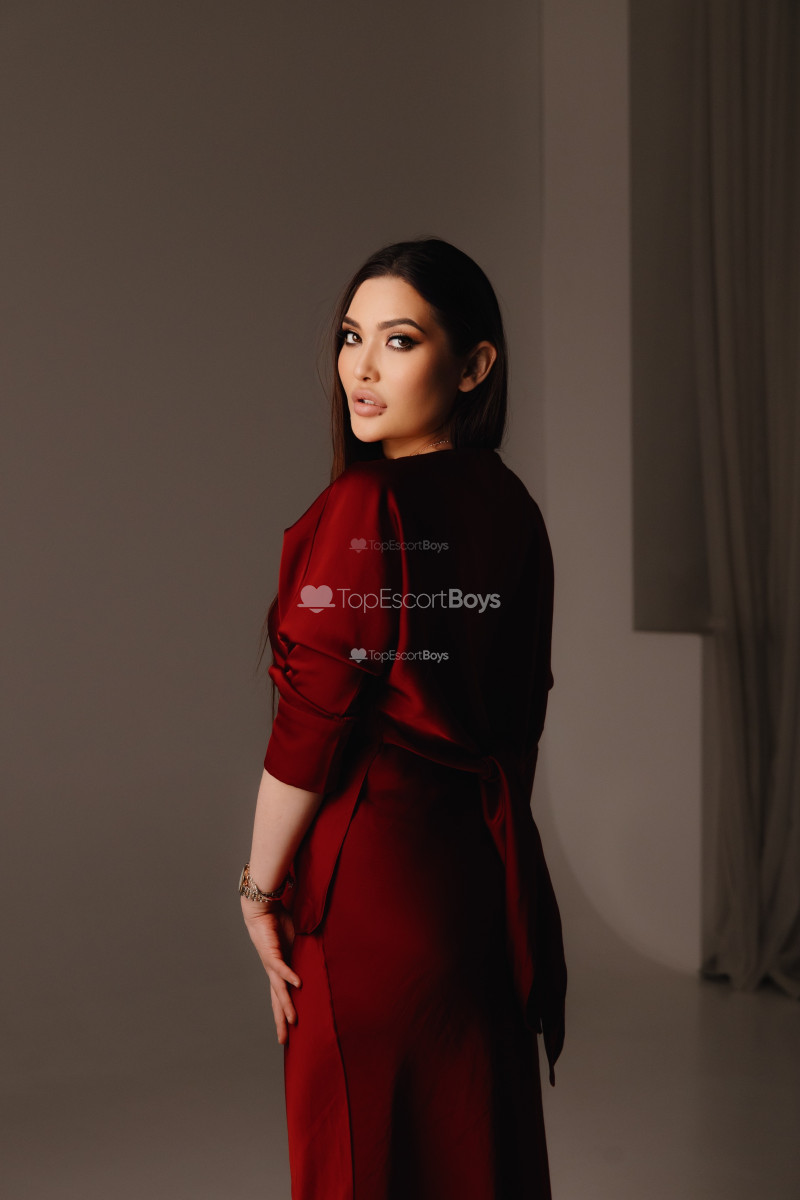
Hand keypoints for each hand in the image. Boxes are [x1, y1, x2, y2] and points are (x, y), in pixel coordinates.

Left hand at [241, 901, 301, 1043]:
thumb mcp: (297, 944)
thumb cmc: (279, 924)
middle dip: (280, 1020)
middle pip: (277, 1001)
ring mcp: (271, 964)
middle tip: (283, 1040)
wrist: (263, 909)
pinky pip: (281, 967)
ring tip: (292, 1020)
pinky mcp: (272, 952)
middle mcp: (273, 971)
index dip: (284, 1014)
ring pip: (279, 989)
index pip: (281, 997)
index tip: (288, 1032)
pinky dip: (289, 975)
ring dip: (286, 1005)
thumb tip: (321, 959)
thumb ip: (306, 954)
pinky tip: (297, 984)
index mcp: (279, 971)